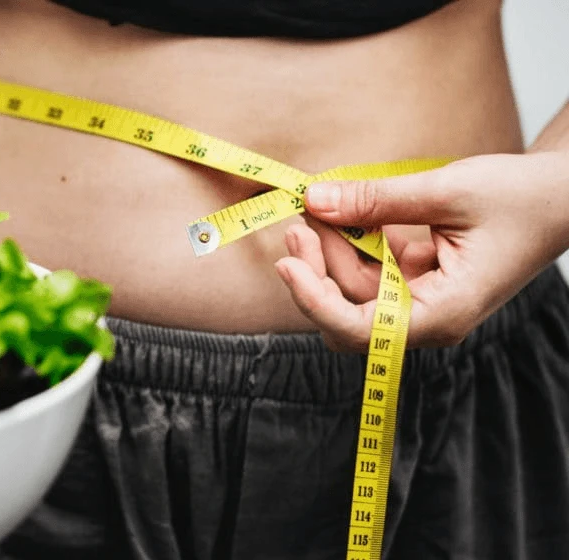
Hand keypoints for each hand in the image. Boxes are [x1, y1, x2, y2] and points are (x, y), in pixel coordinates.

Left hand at [274, 152, 568, 350]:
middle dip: (317, 268)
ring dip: (330, 248)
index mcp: (442, 313)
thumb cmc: (521, 198)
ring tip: (316, 205)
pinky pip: (371, 268)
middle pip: (347, 311)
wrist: (562, 196)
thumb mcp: (446, 191)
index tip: (287, 264)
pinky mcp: (417, 280)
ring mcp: (421, 300)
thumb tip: (314, 199)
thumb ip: (376, 199)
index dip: (315, 301)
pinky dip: (352, 241)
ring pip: (354, 287)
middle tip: (299, 219)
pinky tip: (341, 212)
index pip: (359, 330)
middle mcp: (427, 317)